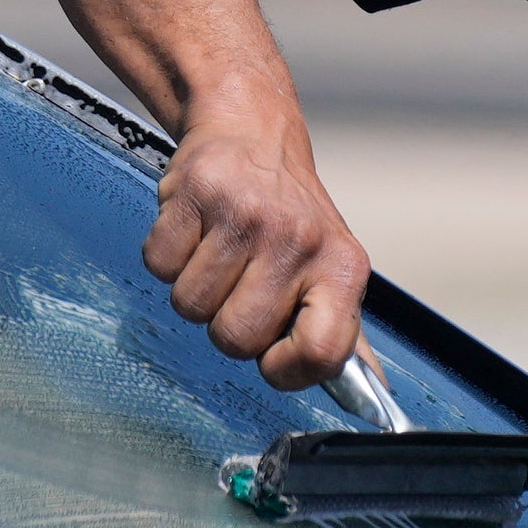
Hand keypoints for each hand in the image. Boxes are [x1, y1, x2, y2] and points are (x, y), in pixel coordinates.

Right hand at [142, 95, 370, 391]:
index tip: (273, 355)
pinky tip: (196, 230)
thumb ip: (341, 334)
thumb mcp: (331, 268)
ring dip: (195, 290)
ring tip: (219, 252)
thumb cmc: (290, 213)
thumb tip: (369, 398)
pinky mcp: (197, 192)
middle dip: (227, 323)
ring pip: (191, 306)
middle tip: (241, 284)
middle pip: (236, 338)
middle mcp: (299, 239)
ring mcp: (246, 214)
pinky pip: (158, 265)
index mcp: (343, 267)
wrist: (253, 129)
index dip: (287, 369)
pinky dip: (167, 257)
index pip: (323, 352)